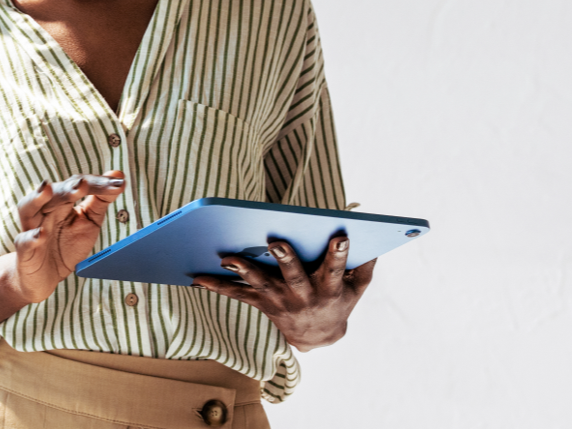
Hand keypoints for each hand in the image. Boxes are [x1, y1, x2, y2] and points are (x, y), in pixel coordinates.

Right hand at [11, 171, 126, 303]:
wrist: (44, 278)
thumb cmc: (65, 246)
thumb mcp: (89, 222)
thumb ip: (101, 200)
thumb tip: (118, 174)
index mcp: (62, 202)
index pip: (77, 185)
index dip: (97, 183)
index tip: (117, 183)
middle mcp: (44, 211)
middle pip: (54, 193)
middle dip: (69, 187)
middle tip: (83, 183)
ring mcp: (31, 229)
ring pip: (28, 208)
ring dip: (38, 198)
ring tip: (47, 189)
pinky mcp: (25, 251)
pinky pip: (24, 242)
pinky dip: (31, 237)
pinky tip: (40, 234)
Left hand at [192, 235, 375, 350]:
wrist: (318, 337)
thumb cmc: (338, 301)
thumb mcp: (357, 287)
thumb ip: (363, 263)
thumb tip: (374, 233)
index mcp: (327, 289)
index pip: (334, 269)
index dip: (338, 254)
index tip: (340, 236)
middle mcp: (302, 296)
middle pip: (293, 276)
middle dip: (285, 259)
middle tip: (276, 241)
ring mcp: (279, 301)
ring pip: (260, 284)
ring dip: (243, 271)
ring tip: (227, 258)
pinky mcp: (262, 304)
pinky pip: (237, 294)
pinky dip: (217, 285)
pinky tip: (197, 276)